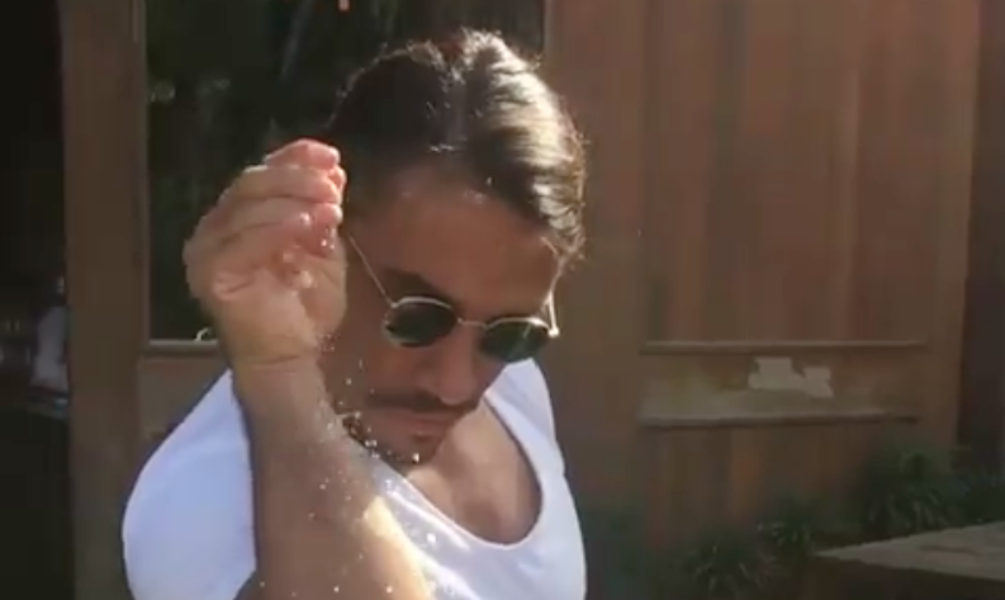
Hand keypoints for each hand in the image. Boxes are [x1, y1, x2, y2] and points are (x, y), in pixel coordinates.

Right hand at [184, 139, 346, 366]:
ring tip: (331, 207)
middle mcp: (216, 228)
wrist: (292, 357)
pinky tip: (309, 225)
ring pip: (246, 207)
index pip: (262, 173)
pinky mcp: (210, 273)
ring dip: (293, 200)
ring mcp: (207, 250)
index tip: (331, 156)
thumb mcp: (322, 249)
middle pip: (250, 183)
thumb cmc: (304, 307)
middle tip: (333, 184)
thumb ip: (321, 212)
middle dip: (296, 177)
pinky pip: (244, 241)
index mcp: (240, 217)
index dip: (294, 158)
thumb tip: (333, 173)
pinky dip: (279, 228)